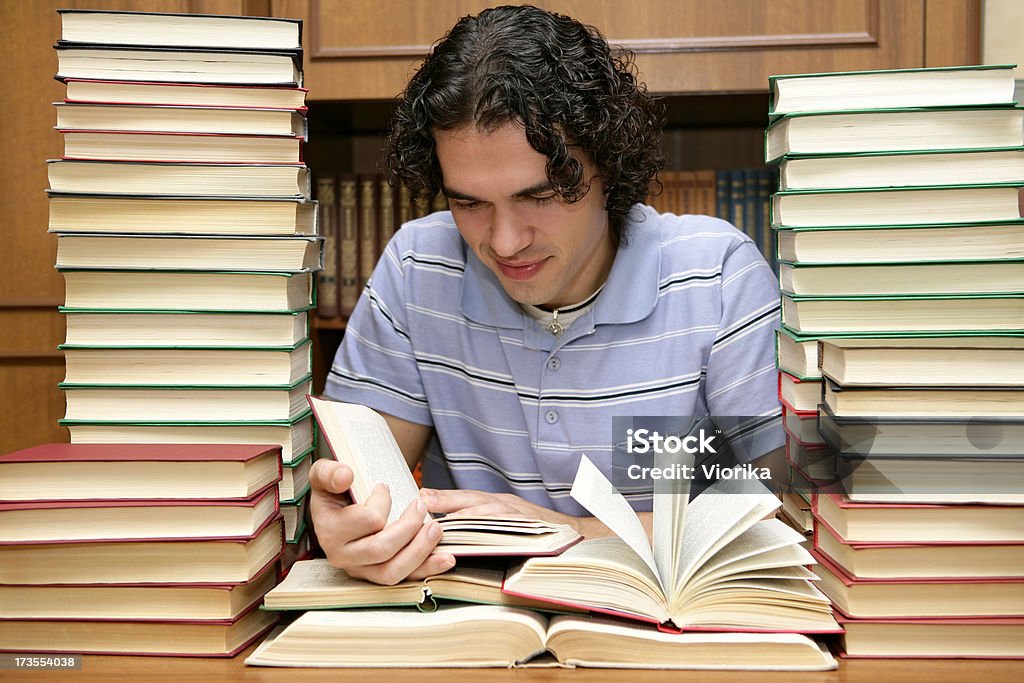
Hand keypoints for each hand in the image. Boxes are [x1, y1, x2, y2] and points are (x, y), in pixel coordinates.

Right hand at [308, 459, 454, 584]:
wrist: (335, 508)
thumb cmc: (333, 489)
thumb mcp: (324, 474)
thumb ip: (329, 472)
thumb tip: (345, 476)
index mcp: (328, 531)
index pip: (366, 521)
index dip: (383, 502)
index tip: (385, 486)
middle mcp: (342, 556)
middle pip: (381, 549)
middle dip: (408, 527)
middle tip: (420, 506)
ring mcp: (360, 569)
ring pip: (392, 571)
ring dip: (420, 550)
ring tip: (436, 529)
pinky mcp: (377, 575)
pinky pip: (404, 579)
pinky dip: (428, 569)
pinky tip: (446, 558)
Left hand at [420, 487, 620, 538]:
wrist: (580, 539)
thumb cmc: (542, 534)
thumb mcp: (512, 523)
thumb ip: (487, 523)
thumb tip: (454, 530)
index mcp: (502, 504)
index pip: (470, 498)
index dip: (446, 497)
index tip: (421, 496)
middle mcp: (510, 505)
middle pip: (475, 498)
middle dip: (448, 498)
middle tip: (422, 498)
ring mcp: (521, 516)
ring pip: (489, 511)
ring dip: (464, 512)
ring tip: (441, 516)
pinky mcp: (531, 528)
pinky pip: (507, 527)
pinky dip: (490, 529)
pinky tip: (473, 533)